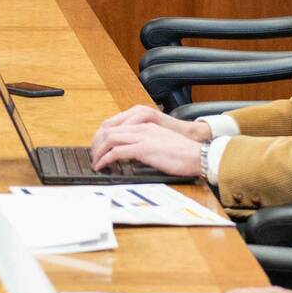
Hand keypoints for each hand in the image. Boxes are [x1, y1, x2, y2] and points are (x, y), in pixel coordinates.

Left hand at [93, 104, 209, 151]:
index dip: (102, 137)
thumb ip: (146, 144)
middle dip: (96, 143)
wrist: (199, 156)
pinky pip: (117, 152)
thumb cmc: (184, 154)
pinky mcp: (144, 149)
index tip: (97, 148)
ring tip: (95, 162)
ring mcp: (143, 137)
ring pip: (110, 139)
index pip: (116, 126)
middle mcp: (142, 128)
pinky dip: (106, 159)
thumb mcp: (161, 144)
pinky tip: (103, 166)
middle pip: (109, 130)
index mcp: (146, 126)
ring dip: (98, 151)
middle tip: (92, 156)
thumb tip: (133, 155)